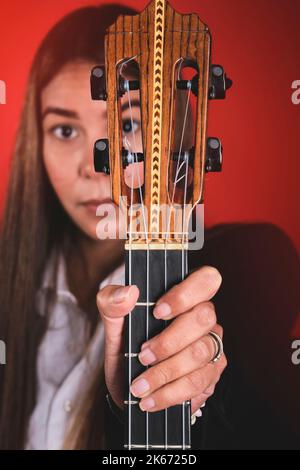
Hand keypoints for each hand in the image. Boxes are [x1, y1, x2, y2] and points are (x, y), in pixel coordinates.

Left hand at [96, 266, 226, 413]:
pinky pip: (198, 382)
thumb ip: (113, 303)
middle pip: (203, 318)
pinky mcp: (212, 373)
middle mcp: (204, 317)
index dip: (186, 294)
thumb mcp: (113, 325)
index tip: (158, 311)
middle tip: (142, 355)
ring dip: (166, 372)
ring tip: (140, 385)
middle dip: (169, 340)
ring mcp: (212, 344)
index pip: (206, 279)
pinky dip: (170, 393)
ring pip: (201, 353)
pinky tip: (151, 399)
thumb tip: (128, 293)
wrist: (129, 386)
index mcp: (184, 295)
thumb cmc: (127, 347)